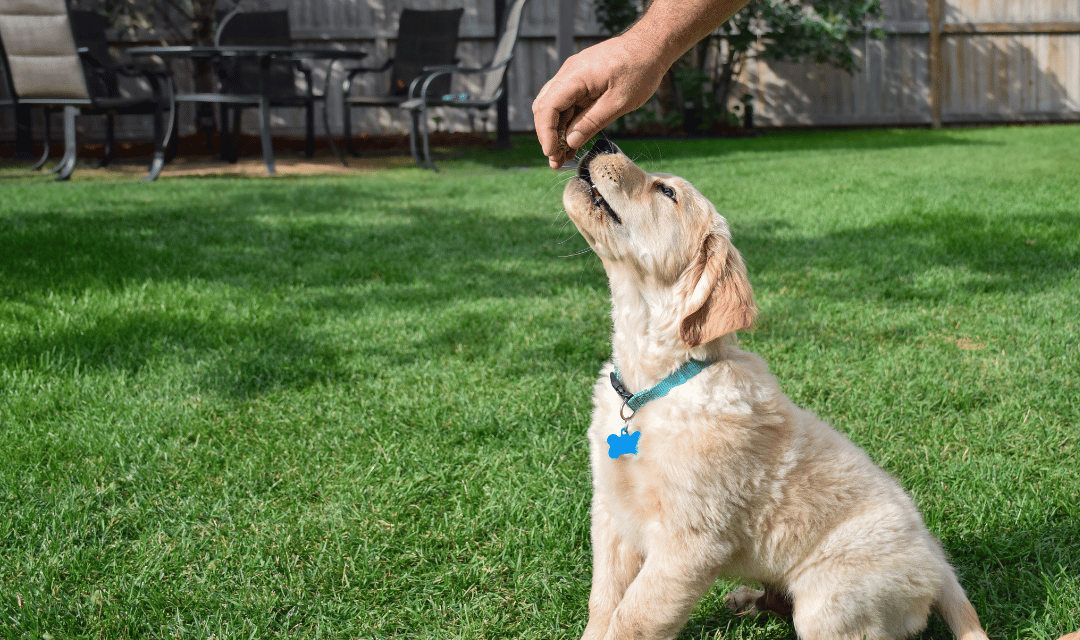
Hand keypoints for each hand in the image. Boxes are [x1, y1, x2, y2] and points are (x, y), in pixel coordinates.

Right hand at [532, 35, 666, 168]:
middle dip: (548, 136)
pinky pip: (569, 103)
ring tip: (563, 157)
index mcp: (575, 76)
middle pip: (545, 108)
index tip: (552, 153)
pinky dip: (569, 122)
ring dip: (557, 131)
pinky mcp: (582, 80)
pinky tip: (573, 142)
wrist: (652, 45)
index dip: (546, 133)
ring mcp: (574, 76)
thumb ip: (592, 122)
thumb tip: (570, 141)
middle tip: (556, 161)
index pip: (547, 107)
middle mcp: (569, 73)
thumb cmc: (640, 69)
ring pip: (555, 107)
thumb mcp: (619, 102)